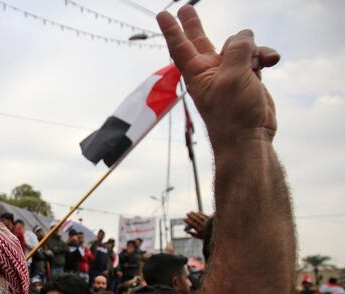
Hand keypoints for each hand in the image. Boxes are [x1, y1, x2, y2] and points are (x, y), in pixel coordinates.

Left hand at [157, 6, 279, 144]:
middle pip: (201, 41)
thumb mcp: (233, 75)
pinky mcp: (247, 78)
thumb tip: (244, 35)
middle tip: (185, 8)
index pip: (181, 46)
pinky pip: (255, 57)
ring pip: (239, 46)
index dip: (172, 30)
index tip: (162, 15)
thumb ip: (238, 49)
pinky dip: (264, 56)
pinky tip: (272, 61)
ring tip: (262, 60)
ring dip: (254, 47)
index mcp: (198, 71)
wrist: (249, 138)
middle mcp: (211, 70)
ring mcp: (229, 73)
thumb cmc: (233, 113)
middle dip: (194, 24)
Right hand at [184, 211, 210, 238]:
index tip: (185, 219)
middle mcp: (203, 226)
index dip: (188, 221)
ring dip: (195, 214)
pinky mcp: (211, 219)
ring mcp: (207, 222)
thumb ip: (192, 234)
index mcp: (200, 230)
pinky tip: (198, 212)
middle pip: (195, 219)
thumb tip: (186, 231)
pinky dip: (201, 214)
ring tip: (191, 212)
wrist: (216, 235)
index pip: (192, 224)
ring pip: (200, 217)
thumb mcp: (199, 236)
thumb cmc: (206, 236)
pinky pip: (205, 215)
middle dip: (191, 216)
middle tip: (187, 213)